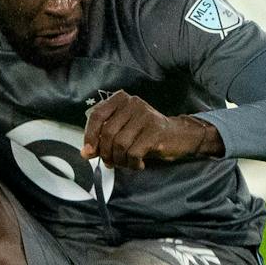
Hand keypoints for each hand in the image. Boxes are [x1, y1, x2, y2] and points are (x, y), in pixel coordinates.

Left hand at [81, 91, 222, 168]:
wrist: (179, 136)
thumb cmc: (147, 134)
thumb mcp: (123, 132)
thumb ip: (104, 139)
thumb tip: (86, 153)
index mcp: (122, 100)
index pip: (97, 115)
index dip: (90, 136)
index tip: (89, 152)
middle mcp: (133, 103)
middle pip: (108, 132)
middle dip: (106, 153)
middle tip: (110, 163)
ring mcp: (145, 116)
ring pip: (120, 144)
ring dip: (119, 160)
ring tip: (125, 164)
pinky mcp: (155, 132)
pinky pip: (134, 152)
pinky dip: (132, 163)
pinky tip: (138, 164)